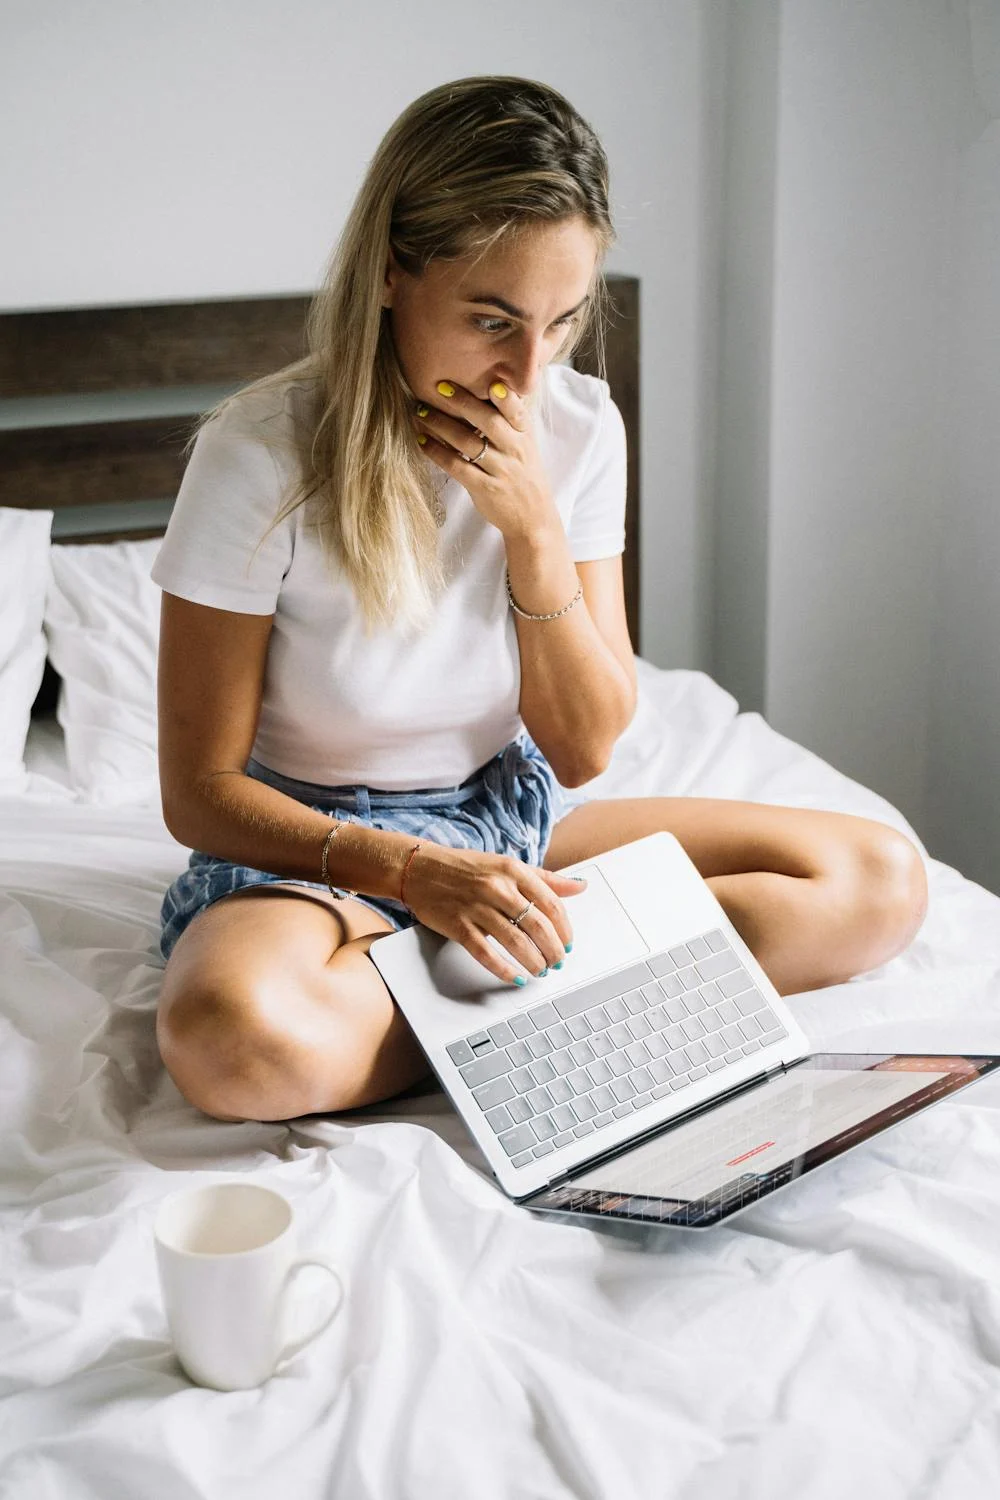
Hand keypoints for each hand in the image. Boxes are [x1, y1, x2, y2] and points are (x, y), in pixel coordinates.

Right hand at [401, 843, 586, 984]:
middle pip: (538, 926)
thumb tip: (580, 886)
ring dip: (534, 962)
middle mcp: (497, 888)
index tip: (568, 942)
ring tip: (541, 970)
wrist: (419, 869)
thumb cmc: (465, 868)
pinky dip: (505, 969)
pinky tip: (516, 977)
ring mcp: (477, 907)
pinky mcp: (459, 926)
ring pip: (516, 943)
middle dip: (554, 950)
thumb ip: (545, 878)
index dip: (565, 929)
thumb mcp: (507, 866)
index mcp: (513, 871)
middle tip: (558, 962)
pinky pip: (487, 954)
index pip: (551, 904)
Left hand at [415, 381, 557, 540]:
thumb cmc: (523, 474)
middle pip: (488, 422)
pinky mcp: (485, 489)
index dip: (505, 398)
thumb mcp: (526, 445)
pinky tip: (422, 441)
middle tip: (439, 387)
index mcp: (525, 435)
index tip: (491, 383)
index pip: (517, 412)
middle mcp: (514, 451)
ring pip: (468, 443)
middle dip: (463, 402)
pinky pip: (457, 467)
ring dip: (441, 425)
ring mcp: (500, 471)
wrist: (533, 517)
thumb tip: (489, 384)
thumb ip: (510, 420)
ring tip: (421, 412)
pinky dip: (437, 453)